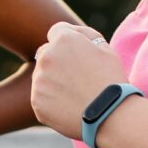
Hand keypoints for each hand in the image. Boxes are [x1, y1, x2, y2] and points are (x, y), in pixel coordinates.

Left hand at [30, 22, 123, 140]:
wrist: (110, 115)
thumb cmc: (111, 80)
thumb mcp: (105, 48)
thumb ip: (84, 34)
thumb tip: (69, 31)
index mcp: (64, 40)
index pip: (56, 32)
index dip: (68, 43)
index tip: (77, 56)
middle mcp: (46, 56)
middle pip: (45, 53)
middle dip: (56, 61)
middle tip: (76, 78)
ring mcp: (39, 80)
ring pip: (41, 76)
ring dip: (52, 81)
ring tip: (74, 94)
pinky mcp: (36, 101)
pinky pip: (40, 97)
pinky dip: (51, 101)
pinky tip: (69, 107)